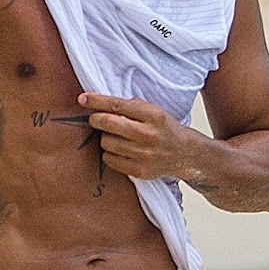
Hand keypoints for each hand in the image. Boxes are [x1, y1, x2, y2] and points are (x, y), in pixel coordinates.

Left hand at [77, 92, 194, 179]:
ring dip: (105, 138)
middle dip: (96, 119)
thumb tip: (100, 102)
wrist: (185, 153)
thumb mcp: (153, 110)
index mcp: (152, 115)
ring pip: (106, 142)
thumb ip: (130, 105)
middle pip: (108, 124)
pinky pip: (110, 160)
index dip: (97, 101)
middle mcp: (148, 134)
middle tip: (96, 119)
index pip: (117, 105)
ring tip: (114, 136)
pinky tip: (118, 150)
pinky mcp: (139, 171)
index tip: (82, 98)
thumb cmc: (165, 128)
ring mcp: (144, 154)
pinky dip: (109, 153)